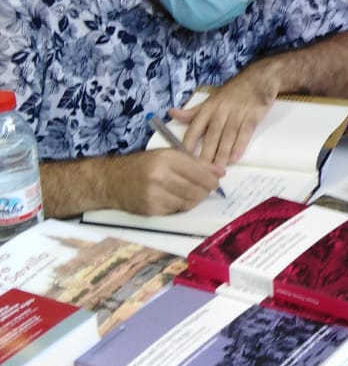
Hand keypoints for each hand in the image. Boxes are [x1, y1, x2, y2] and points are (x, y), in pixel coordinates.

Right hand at [109, 147, 224, 215]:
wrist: (111, 180)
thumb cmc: (141, 165)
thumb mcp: (166, 155)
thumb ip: (194, 162)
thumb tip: (219, 172)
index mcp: (166, 158)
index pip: (199, 171)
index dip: (212, 179)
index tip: (216, 181)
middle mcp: (160, 176)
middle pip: (196, 189)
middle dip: (205, 191)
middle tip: (206, 189)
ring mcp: (154, 194)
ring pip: (189, 202)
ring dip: (195, 200)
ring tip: (192, 193)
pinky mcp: (151, 209)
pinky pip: (176, 210)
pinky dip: (181, 206)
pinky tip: (177, 198)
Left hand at [172, 61, 279, 165]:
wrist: (259, 79)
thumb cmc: (233, 91)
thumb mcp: (211, 99)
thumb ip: (193, 112)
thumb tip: (171, 113)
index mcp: (208, 108)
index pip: (194, 128)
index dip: (188, 144)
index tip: (182, 160)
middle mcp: (221, 111)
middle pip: (211, 135)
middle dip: (205, 154)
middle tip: (200, 172)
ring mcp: (237, 113)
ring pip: (227, 136)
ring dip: (222, 154)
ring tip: (217, 170)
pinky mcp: (252, 115)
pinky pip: (245, 133)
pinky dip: (240, 145)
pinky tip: (235, 157)